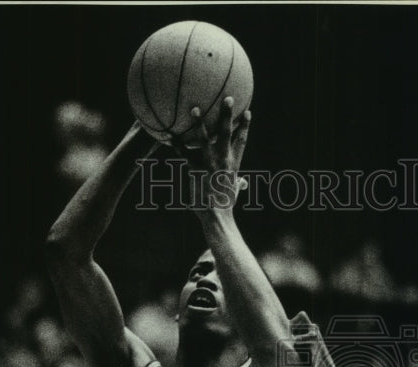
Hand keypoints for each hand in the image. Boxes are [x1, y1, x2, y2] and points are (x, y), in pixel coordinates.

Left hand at [172, 96, 250, 214]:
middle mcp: (223, 160)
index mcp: (234, 164)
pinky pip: (184, 154)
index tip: (247, 111)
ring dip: (199, 123)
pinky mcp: (196, 170)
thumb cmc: (226, 205)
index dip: (245, 125)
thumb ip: (238, 184)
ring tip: (193, 109)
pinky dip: (176, 145)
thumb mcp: (234, 192)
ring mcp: (209, 164)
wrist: (216, 216)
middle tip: (228, 98)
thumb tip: (243, 183)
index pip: (242, 141)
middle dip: (227, 115)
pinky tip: (169, 136)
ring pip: (205, 139)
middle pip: (227, 133)